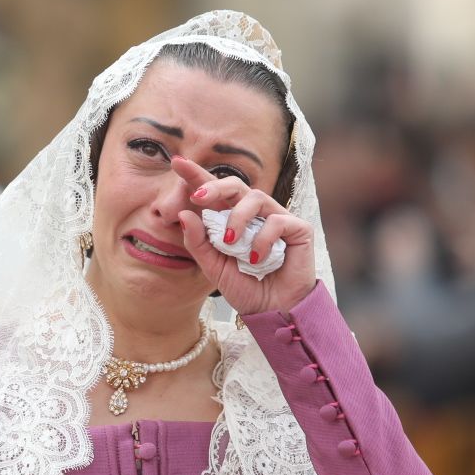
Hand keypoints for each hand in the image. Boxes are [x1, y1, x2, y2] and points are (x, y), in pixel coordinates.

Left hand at [171, 154, 316, 314]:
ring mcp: (277, 218)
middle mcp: (255, 215)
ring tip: (230, 243)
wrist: (273, 312)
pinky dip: (262, 240)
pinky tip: (256, 259)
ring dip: (238, 218)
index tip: (176, 162)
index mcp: (232, 219)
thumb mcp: (213, 267)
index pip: (214, 192)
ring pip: (255, 198)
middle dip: (215, 186)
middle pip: (236, 184)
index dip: (197, 175)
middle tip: (198, 198)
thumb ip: (198, 242)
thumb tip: (183, 213)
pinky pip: (276, 221)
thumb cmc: (245, 287)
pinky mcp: (298, 229)